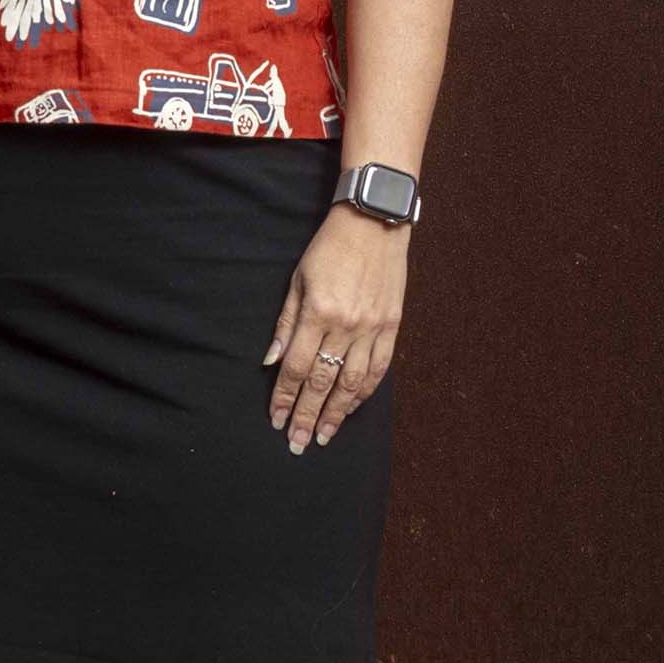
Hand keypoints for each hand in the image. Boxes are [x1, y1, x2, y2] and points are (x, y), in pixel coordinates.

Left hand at [265, 207, 407, 451]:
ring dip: (337, 413)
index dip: (286, 397)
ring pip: (352, 383)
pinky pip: (378, 368)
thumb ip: (286, 323)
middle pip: (323, 382)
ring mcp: (372, 328)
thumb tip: (271, 361)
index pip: (297, 367)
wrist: (374, 221)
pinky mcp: (392, 326)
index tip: (277, 419)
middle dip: (308, 415)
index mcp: (318, 312)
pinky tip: (352, 408)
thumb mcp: (298, 279)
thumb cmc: (329, 248)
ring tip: (324, 435)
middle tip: (297, 441)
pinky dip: (364, 392)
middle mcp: (346, 325)